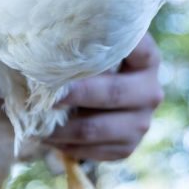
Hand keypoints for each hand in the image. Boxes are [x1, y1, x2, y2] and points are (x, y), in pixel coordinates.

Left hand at [48, 33, 163, 160]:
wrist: (98, 101)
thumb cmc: (88, 63)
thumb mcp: (89, 46)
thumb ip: (77, 39)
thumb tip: (42, 38)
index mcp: (147, 58)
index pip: (137, 48)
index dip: (108, 47)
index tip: (77, 45)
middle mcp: (150, 90)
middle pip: (114, 92)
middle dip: (77, 93)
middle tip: (48, 93)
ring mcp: (141, 122)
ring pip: (97, 128)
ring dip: (64, 127)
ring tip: (37, 122)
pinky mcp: (127, 147)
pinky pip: (93, 151)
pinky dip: (66, 145)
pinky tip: (48, 136)